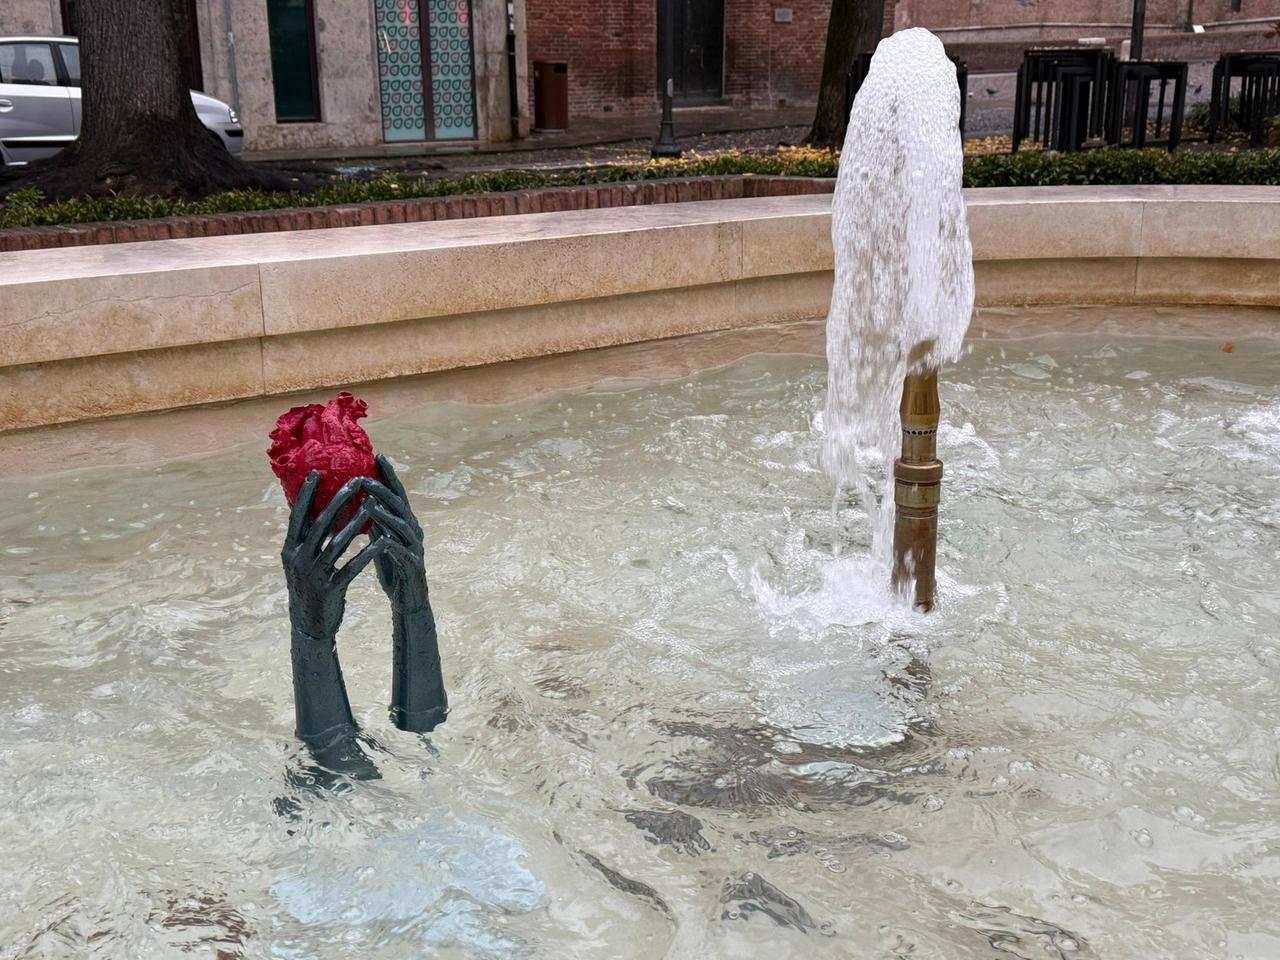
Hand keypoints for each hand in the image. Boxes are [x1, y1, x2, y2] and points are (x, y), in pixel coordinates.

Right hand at [282, 471, 389, 639]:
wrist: (309, 625)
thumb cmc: (309, 588)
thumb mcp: (300, 563)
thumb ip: (306, 540)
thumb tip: (315, 512)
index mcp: (290, 550)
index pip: (297, 516)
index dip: (305, 495)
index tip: (316, 473)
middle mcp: (298, 559)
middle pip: (320, 524)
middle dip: (338, 501)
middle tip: (355, 482)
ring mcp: (313, 574)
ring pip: (338, 543)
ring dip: (356, 522)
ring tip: (371, 505)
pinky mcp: (330, 588)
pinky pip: (351, 567)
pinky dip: (366, 554)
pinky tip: (380, 544)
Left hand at [367, 455, 429, 613]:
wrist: (409, 598)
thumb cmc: (394, 568)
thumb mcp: (382, 540)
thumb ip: (376, 521)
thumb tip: (361, 499)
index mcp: (405, 523)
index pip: (397, 494)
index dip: (388, 475)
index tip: (378, 455)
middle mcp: (413, 531)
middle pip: (400, 505)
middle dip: (384, 489)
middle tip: (365, 477)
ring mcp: (414, 548)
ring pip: (402, 527)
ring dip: (386, 514)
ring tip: (369, 503)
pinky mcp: (412, 567)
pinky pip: (402, 553)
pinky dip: (392, 545)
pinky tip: (381, 540)